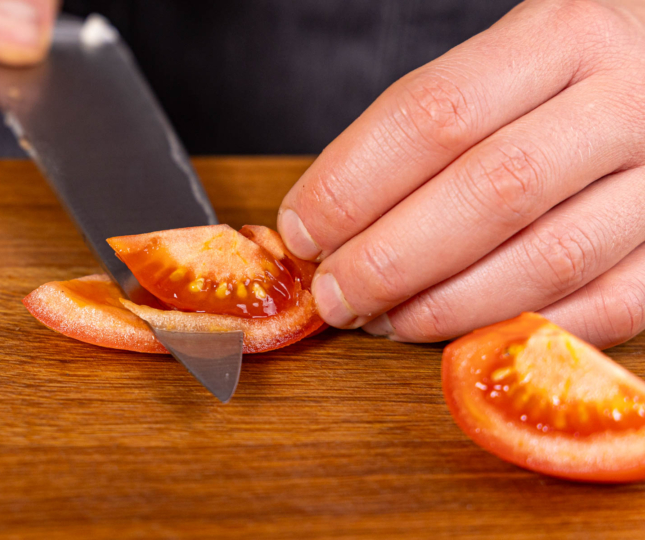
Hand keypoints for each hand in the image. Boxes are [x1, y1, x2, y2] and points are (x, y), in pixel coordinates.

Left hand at [278, 0, 644, 348]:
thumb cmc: (568, 77)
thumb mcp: (503, 63)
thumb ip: (427, 130)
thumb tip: (326, 220)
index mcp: (561, 34)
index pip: (432, 114)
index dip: (351, 183)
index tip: (304, 231)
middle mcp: (625, 99)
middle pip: (488, 191)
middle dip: (390, 259)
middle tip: (336, 295)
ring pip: (548, 258)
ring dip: (446, 306)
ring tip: (386, 320)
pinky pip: (605, 306)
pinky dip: (519, 329)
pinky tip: (461, 334)